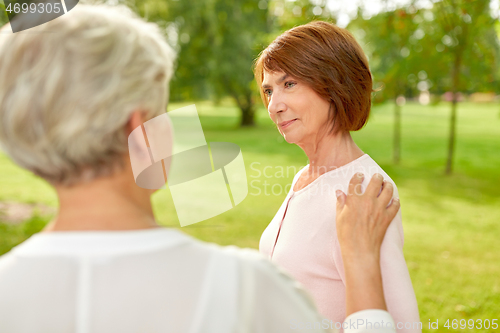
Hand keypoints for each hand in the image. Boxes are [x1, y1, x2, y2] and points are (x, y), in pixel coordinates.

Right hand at [335, 172, 400, 314]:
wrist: (360, 250)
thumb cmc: (346, 235)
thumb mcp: (339, 217)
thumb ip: (341, 203)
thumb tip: (339, 192)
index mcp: (354, 200)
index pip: (356, 182)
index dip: (358, 176)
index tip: (359, 175)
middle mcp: (368, 201)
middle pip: (375, 182)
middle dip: (377, 177)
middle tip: (377, 176)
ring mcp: (379, 209)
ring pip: (388, 191)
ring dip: (388, 185)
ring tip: (387, 184)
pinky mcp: (387, 218)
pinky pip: (395, 205)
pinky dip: (396, 201)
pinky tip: (394, 200)